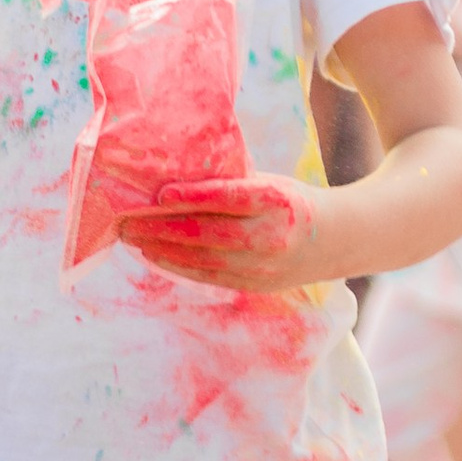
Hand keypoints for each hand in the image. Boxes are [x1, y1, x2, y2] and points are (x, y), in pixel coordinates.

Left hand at [116, 172, 326, 289]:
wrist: (334, 241)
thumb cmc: (290, 201)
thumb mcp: (269, 183)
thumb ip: (230, 183)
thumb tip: (175, 175)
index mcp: (276, 200)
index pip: (228, 197)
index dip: (192, 197)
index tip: (159, 194)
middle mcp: (270, 236)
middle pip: (207, 234)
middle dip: (162, 229)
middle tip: (127, 221)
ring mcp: (262, 266)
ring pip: (202, 260)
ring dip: (162, 250)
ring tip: (133, 238)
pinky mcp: (254, 285)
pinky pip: (208, 276)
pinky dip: (178, 266)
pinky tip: (155, 254)